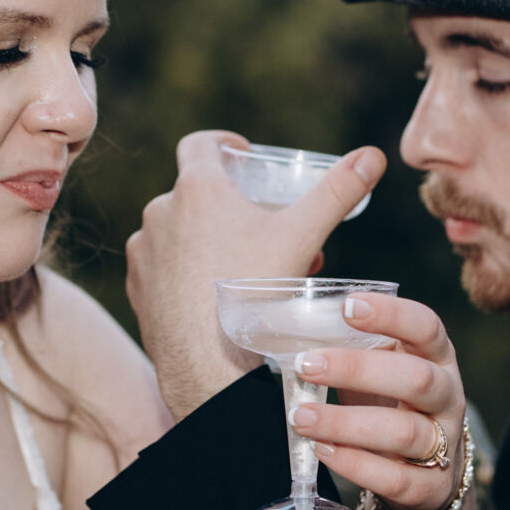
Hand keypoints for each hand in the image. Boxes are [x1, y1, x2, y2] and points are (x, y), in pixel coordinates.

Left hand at [126, 130, 385, 417]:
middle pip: (197, 195)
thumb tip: (374, 155)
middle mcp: (160, 213)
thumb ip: (338, 191)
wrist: (210, 365)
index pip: (200, 144)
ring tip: (247, 269)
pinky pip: (161, 267)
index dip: (223, 144)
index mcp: (196, 189)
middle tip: (265, 231)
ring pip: (179, 233)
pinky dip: (185, 271)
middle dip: (231, 207)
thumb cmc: (256, 294)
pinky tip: (215, 294)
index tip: (243, 157)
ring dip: (208, 240)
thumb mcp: (304, 236)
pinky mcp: (136, 287)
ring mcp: (144, 252)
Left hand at [285, 293, 466, 509]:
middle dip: (358, 369)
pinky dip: (356, 465)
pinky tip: (323, 450)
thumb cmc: (393, 408)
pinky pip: (396, 478)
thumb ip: (351, 350)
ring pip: (404, 431)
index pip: (427, 327)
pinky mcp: (431, 488)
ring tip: (301, 418)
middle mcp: (448, 398)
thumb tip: (285, 326)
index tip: (348, 306)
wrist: (427, 477)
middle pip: (416, 378)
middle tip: (306, 365)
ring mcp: (445, 444)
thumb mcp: (383, 373)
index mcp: (437, 359)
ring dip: (346, 423)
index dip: (393, 315)